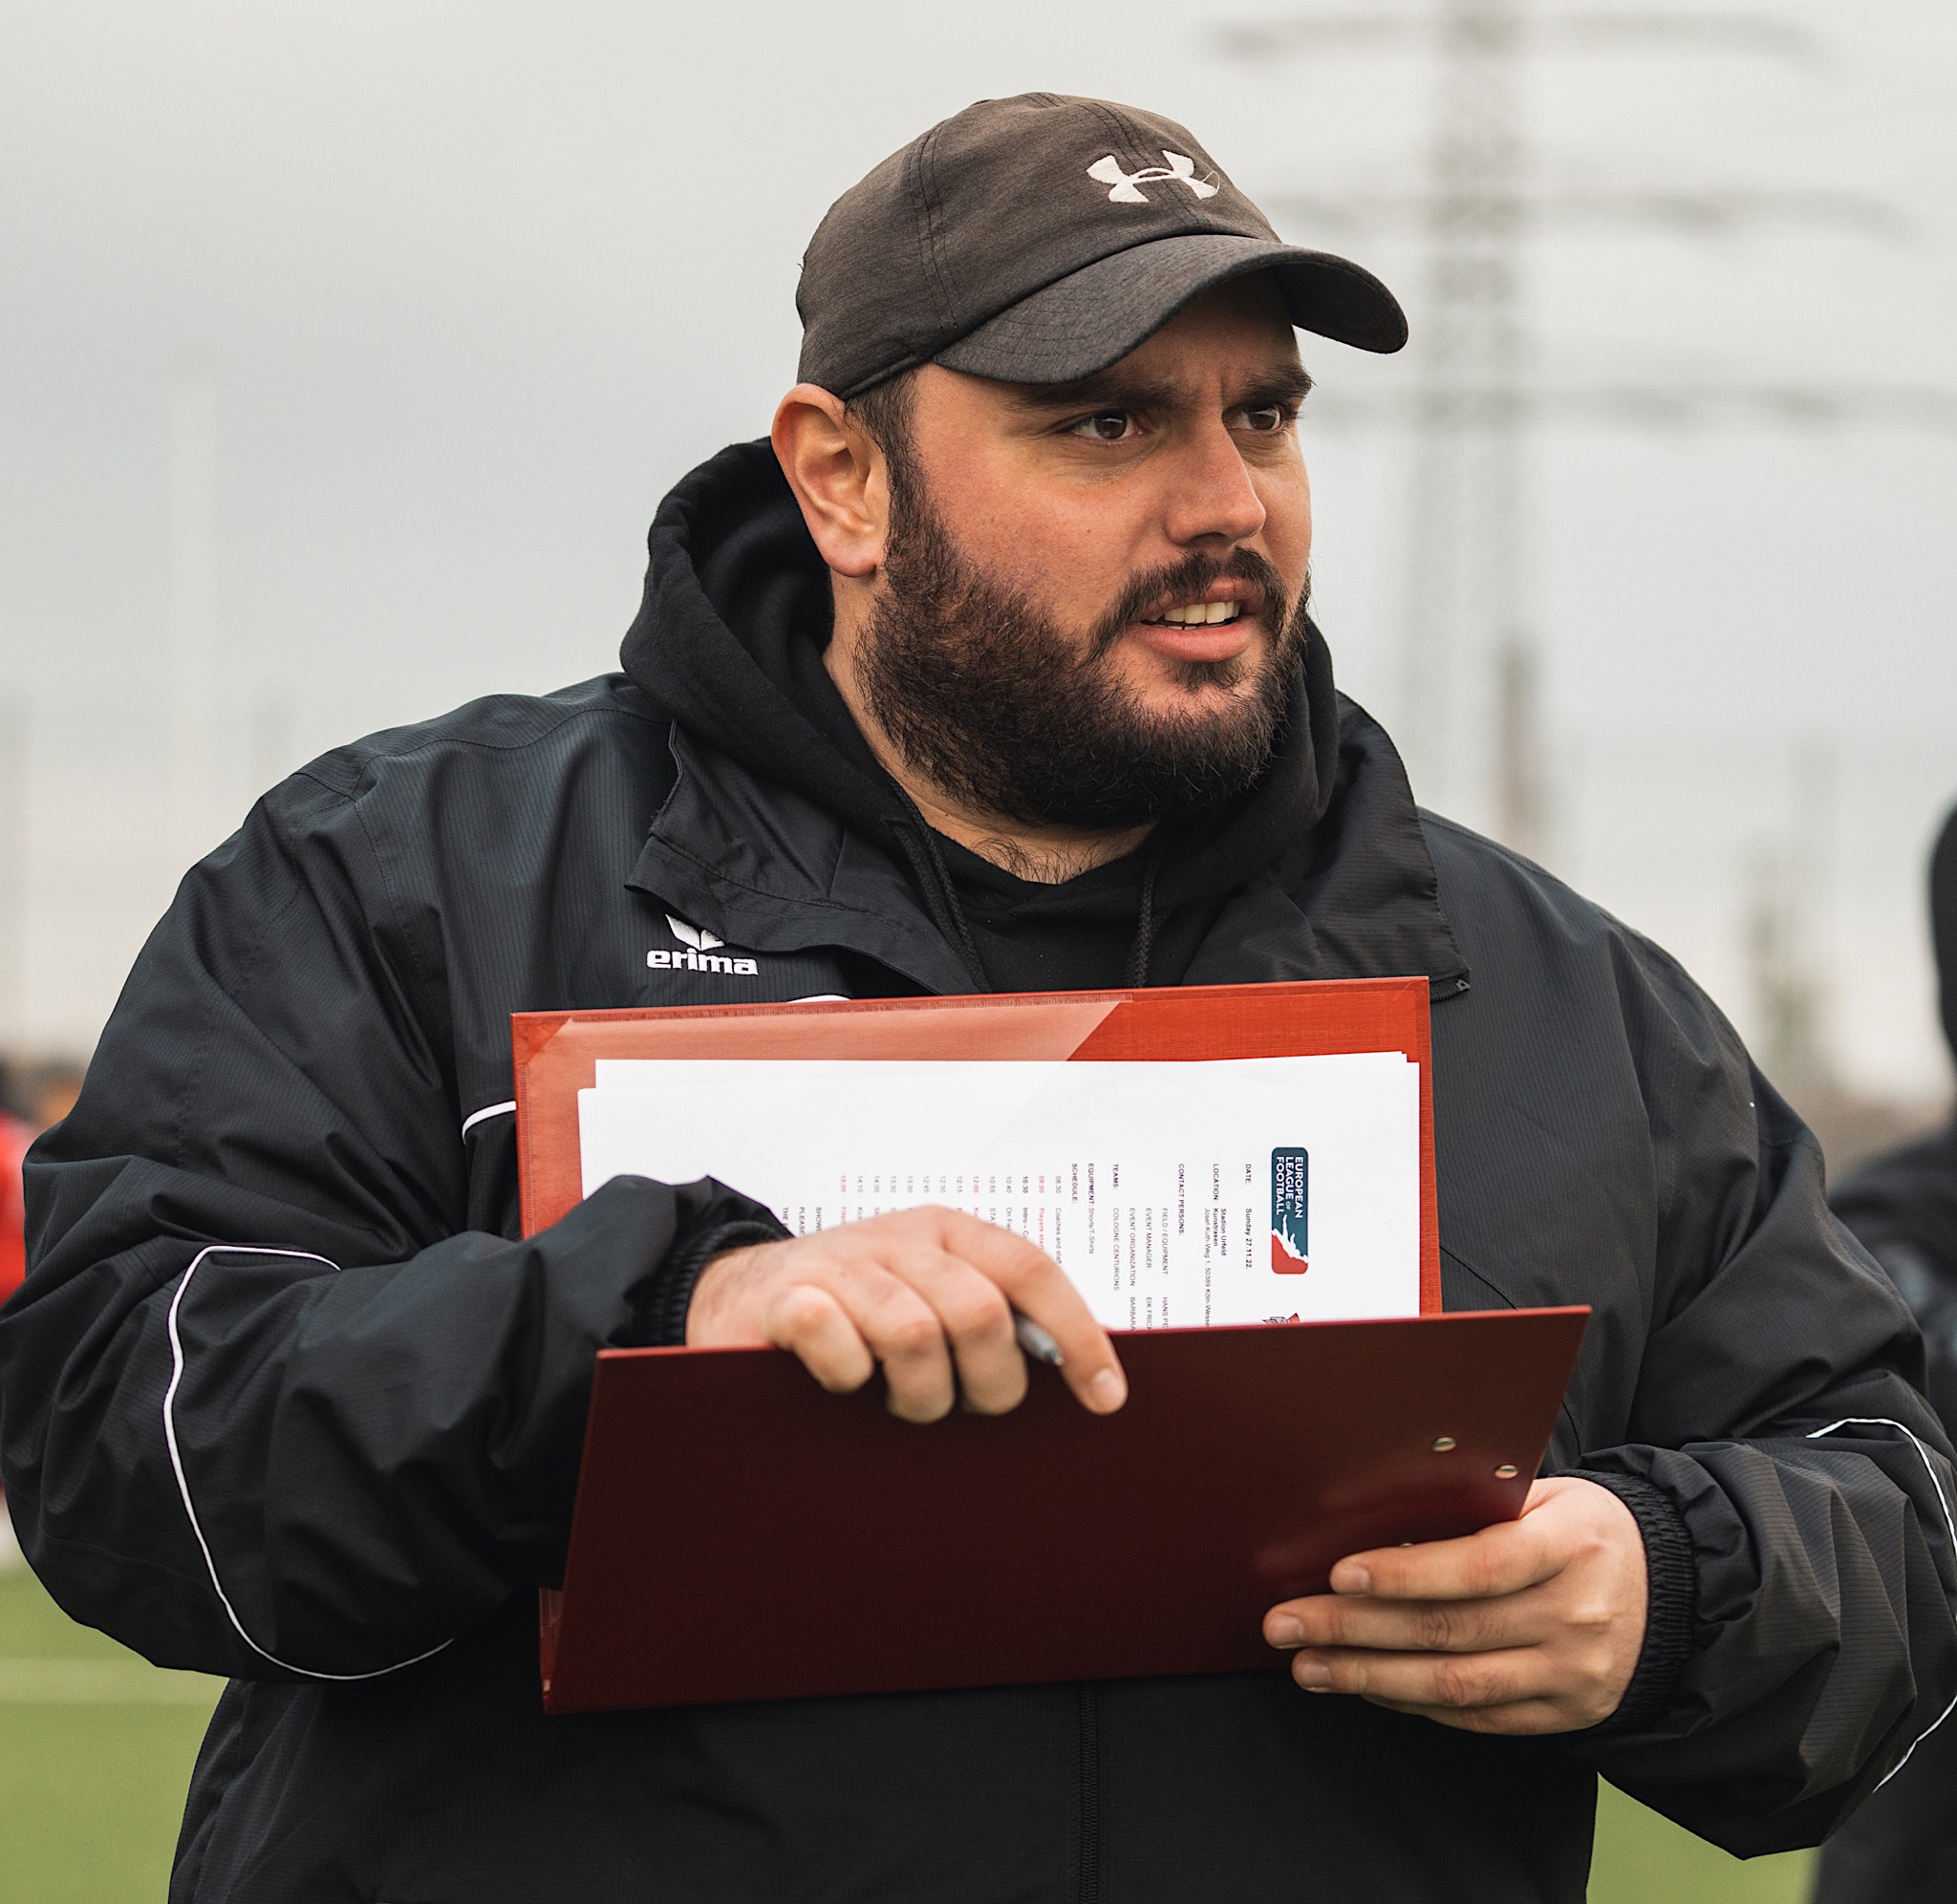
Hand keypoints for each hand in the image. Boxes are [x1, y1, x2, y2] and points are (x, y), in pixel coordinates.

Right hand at [687, 1206, 1127, 1423]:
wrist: (740, 1297)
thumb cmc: (855, 1314)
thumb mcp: (932, 1300)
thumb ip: (997, 1321)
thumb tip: (1090, 1378)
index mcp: (949, 1234)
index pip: (1032, 1270)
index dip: (1077, 1335)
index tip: (1105, 1397)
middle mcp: (901, 1239)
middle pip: (981, 1313)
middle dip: (988, 1384)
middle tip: (964, 1407)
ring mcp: (841, 1263)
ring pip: (915, 1335)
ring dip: (917, 1393)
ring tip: (898, 1402)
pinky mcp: (787, 1296)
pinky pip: (839, 1345)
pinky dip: (849, 1378)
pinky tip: (842, 1382)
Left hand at [1262, 1476, 1647, 1733]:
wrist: (1672, 1590)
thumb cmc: (1583, 1528)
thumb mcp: (1544, 1493)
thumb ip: (1474, 1500)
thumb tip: (1374, 1505)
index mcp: (1568, 1545)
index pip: (1479, 1566)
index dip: (1406, 1574)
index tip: (1340, 1572)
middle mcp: (1573, 1615)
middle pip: (1450, 1631)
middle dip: (1354, 1629)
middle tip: (1288, 1624)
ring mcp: (1571, 1673)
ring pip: (1455, 1685)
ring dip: (1369, 1677)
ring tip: (1308, 1664)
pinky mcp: (1564, 1714)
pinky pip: (1476, 1718)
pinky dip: (1413, 1703)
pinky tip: (1366, 1686)